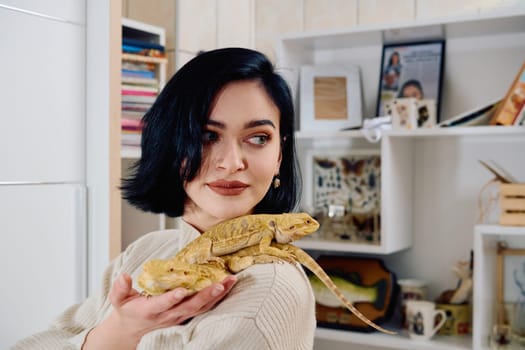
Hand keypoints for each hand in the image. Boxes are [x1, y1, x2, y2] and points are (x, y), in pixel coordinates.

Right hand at [82, 273, 236, 349]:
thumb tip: (124, 276)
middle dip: (206, 295)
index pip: (163, 304)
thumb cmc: (129, 310)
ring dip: (217, 295)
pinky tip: (228, 286)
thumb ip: (121, 288)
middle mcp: (169, 315)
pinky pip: (205, 307)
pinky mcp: (187, 315)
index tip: (182, 290)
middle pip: (190, 306)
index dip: (173, 298)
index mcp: (151, 310)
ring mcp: (180, 316)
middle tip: (220, 284)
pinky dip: (217, 298)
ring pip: (201, 307)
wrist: (134, 329)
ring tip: (230, 281)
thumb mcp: (119, 300)